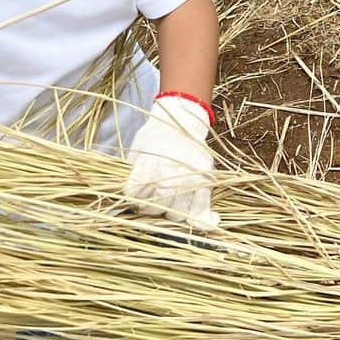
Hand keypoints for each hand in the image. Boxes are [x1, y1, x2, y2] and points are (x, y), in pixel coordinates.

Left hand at [124, 93, 218, 232]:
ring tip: (170, 201)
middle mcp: (172, 170)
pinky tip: (190, 216)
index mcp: (150, 162)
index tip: (135, 196)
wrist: (180, 121)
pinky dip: (194, 218)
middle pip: (158, 207)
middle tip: (153, 199)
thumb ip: (134, 179)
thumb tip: (133, 204)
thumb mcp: (136, 153)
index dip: (134, 200)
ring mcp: (192, 175)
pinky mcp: (207, 180)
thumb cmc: (153, 139)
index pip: (136, 196)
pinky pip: (200, 210)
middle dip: (152, 208)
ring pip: (177, 214)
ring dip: (171, 212)